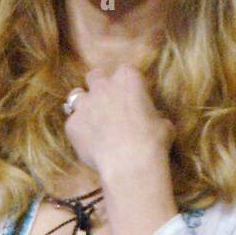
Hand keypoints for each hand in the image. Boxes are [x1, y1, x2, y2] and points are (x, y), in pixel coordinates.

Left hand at [63, 64, 174, 178]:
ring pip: (76, 96)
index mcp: (128, 79)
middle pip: (95, 76)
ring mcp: (84, 104)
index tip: (131, 96)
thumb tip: (153, 120)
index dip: (126, 84)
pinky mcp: (72, 125)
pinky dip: (79, 131)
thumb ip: (153, 115)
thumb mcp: (164, 124)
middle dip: (99, 86)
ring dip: (84, 105)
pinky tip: (90, 144)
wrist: (130, 164)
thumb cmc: (152, 142)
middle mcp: (103, 86)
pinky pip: (73, 124)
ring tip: (92, 121)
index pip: (124, 71)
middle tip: (107, 103)